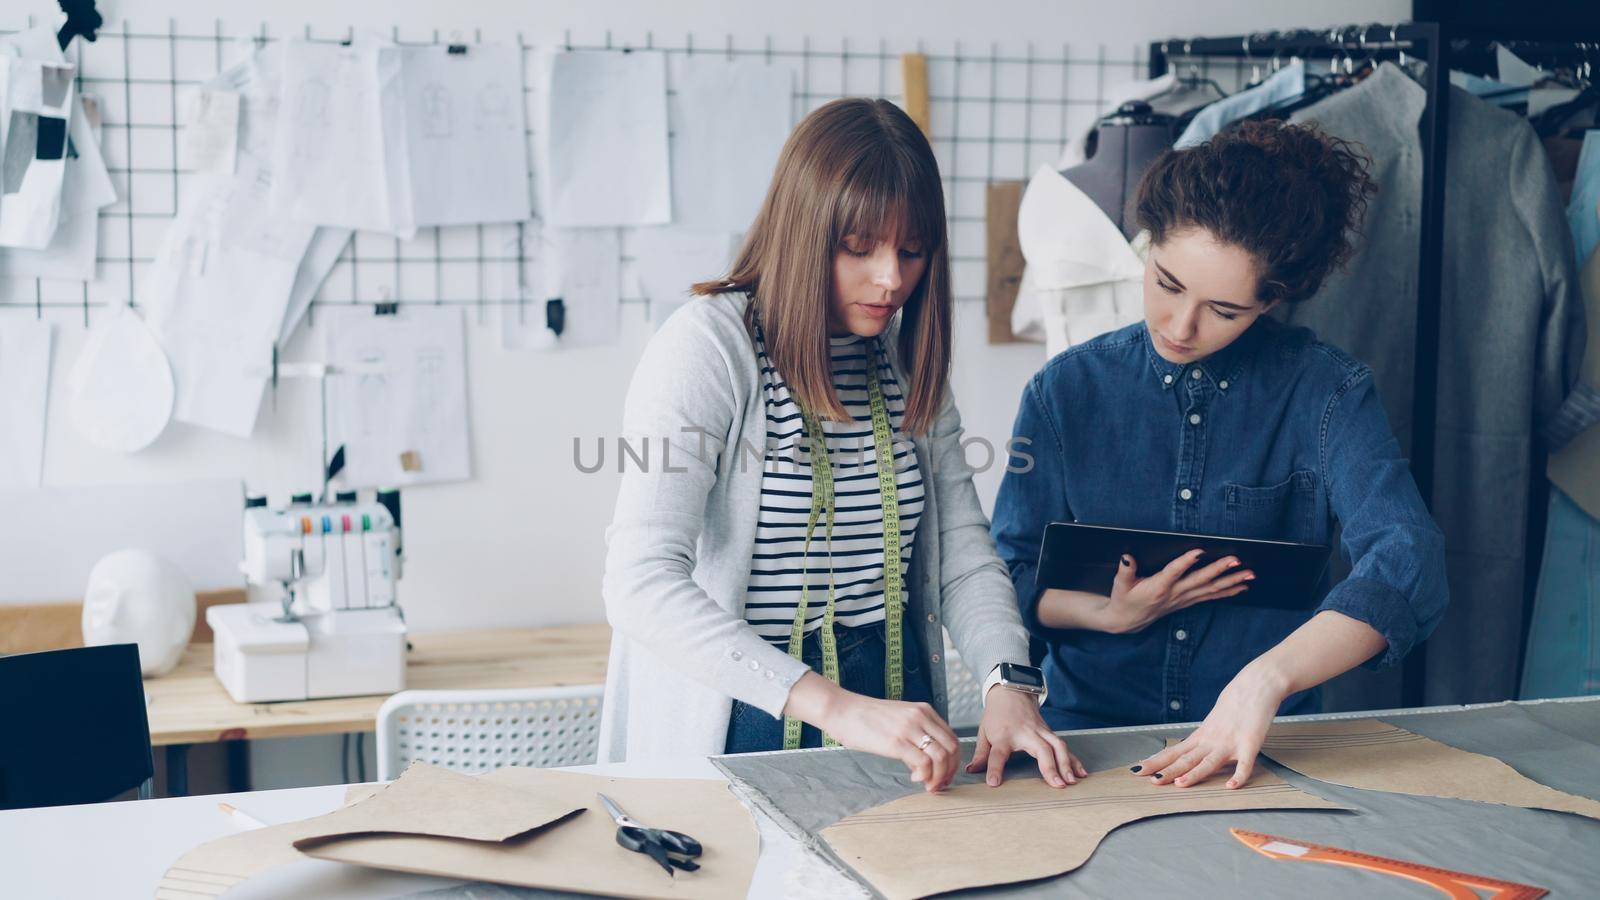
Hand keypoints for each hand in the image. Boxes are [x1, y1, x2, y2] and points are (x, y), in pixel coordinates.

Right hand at [784, 672, 960, 791]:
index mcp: (924, 711)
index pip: (952, 738)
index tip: (945, 775)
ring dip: (938, 777)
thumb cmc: (866, 718)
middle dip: (949, 772)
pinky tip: (913, 778)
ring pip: (941, 757)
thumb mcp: (898, 720)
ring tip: (927, 785)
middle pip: (952, 748)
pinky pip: (923, 763)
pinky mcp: (896, 742)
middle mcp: (921, 717)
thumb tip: (923, 766)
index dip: (953, 761)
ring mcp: (909, 729)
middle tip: (939, 785)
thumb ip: (914, 737)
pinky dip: (924, 775)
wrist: (842, 711)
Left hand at [966, 687, 1086, 787]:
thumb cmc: (997, 715)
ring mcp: (1040, 731)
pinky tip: (1081, 772)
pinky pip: (1064, 746)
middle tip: (1058, 785)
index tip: (994, 783)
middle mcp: (1025, 733)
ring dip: (1066, 764)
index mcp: (1004, 735)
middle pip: (1040, 749)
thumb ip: (981, 754)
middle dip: (1050, 766)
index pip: (997, 753)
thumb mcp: (984, 732)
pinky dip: (1074, 759)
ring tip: (1071, 781)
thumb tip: (972, 771)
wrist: (1011, 692)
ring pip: (1057, 745)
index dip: (995, 768)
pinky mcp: (1049, 732)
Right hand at [1100, 550, 1253, 633]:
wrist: (1127, 621)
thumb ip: (1125, 570)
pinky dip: (1228, 592)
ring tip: (1250, 574)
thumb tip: (1127, 557)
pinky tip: (1241, 587)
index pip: (1174, 572)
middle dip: (1220, 570)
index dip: (1186, 562)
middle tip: (1236, 560)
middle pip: (1201, 580)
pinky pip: (1211, 597)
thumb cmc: (1124, 599)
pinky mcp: (1187, 602)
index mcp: (1158, 587)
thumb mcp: (1120, 584)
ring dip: (1232, 581)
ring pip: (1211, 589)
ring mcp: (1183, 599)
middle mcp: (1175, 594)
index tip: (1199, 551)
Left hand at [1129, 663, 1287, 788]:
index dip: (1157, 761)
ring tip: (1180, 784)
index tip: (1138, 770)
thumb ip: (1204, 737)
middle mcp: (1211, 740)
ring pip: (1209, 762)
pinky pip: (1245, 764)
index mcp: (1201, 735)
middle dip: (1168, 770)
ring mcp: (1230, 742)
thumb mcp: (1213, 721)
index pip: (1174, 751)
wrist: (1255, 685)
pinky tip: (1231, 786)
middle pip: (1186, 758)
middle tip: (1151, 781)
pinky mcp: (1250, 744)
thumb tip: (1191, 750)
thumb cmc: (1235, 703)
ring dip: (1194, 774)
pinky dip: (1239, 776)